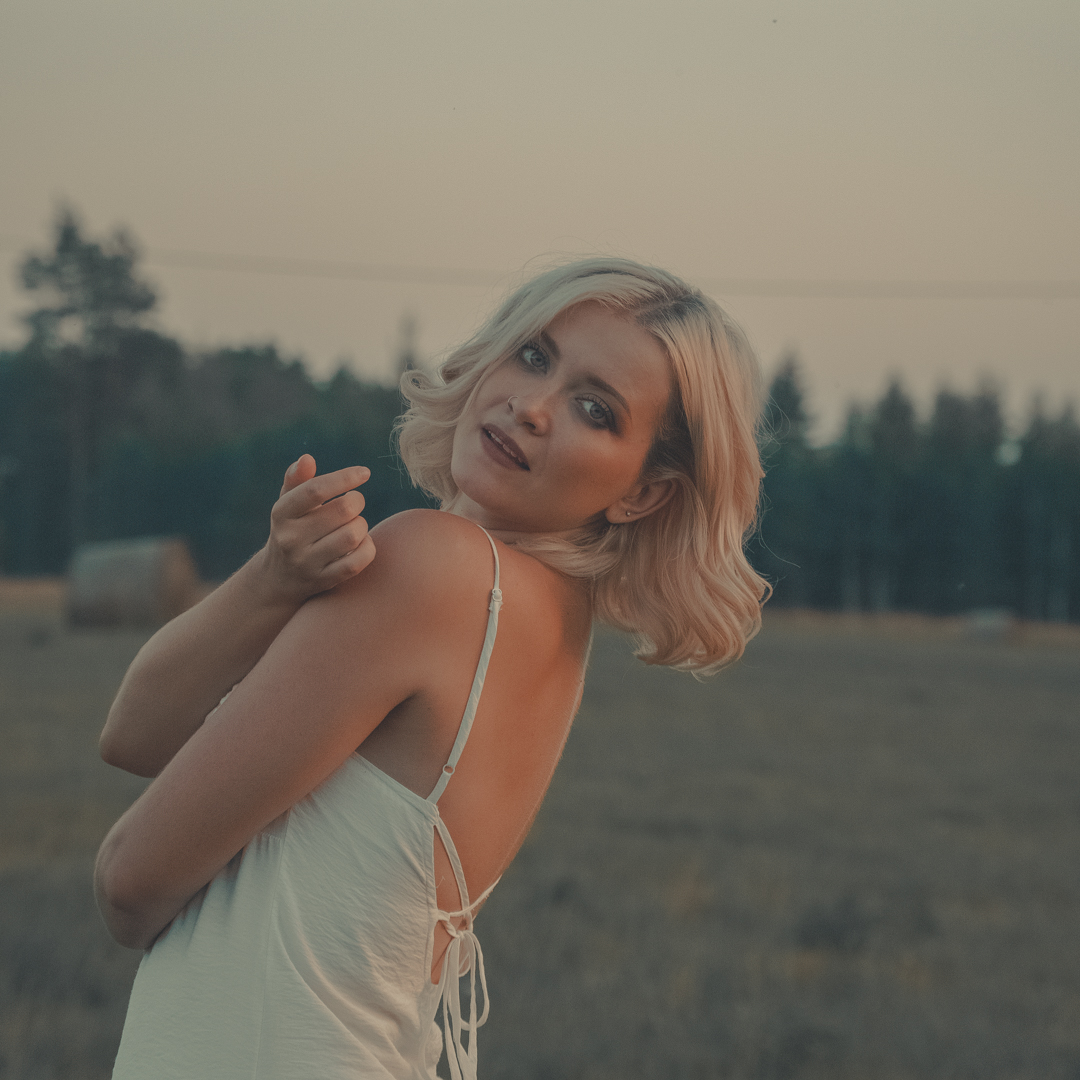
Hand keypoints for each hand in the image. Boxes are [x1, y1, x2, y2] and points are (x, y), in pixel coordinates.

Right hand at [258, 454, 375, 604]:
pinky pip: (359, 560)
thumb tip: (307, 459)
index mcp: (282, 513)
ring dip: (362, 525)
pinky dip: (367, 547)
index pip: (315, 490)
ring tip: (355, 523)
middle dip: (357, 501)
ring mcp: (307, 562)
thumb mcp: (288, 504)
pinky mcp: (324, 580)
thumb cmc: (292, 528)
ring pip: (353, 535)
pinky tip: (360, 543)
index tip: (364, 473)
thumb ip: (297, 479)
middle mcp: (291, 538)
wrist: (278, 577)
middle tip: (354, 502)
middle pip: (343, 510)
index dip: (344, 478)